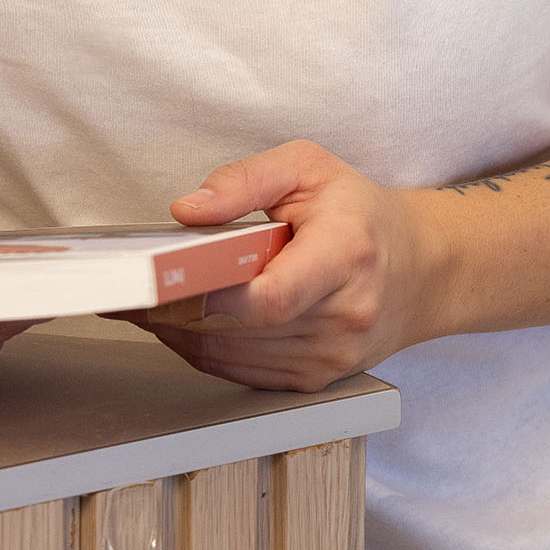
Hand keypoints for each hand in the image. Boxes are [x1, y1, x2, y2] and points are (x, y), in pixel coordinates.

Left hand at [137, 141, 445, 391]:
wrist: (420, 271)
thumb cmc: (362, 215)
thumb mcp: (309, 168)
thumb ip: (245, 181)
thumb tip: (187, 210)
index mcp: (347, 256)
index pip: (272, 297)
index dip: (213, 293)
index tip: (167, 276)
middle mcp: (344, 318)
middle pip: (240, 331)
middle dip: (175, 309)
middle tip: (129, 286)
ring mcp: (330, 359)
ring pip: (231, 358)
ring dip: (180, 333)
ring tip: (147, 299)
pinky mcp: (314, 381)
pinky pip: (241, 373)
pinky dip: (204, 348)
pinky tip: (183, 321)